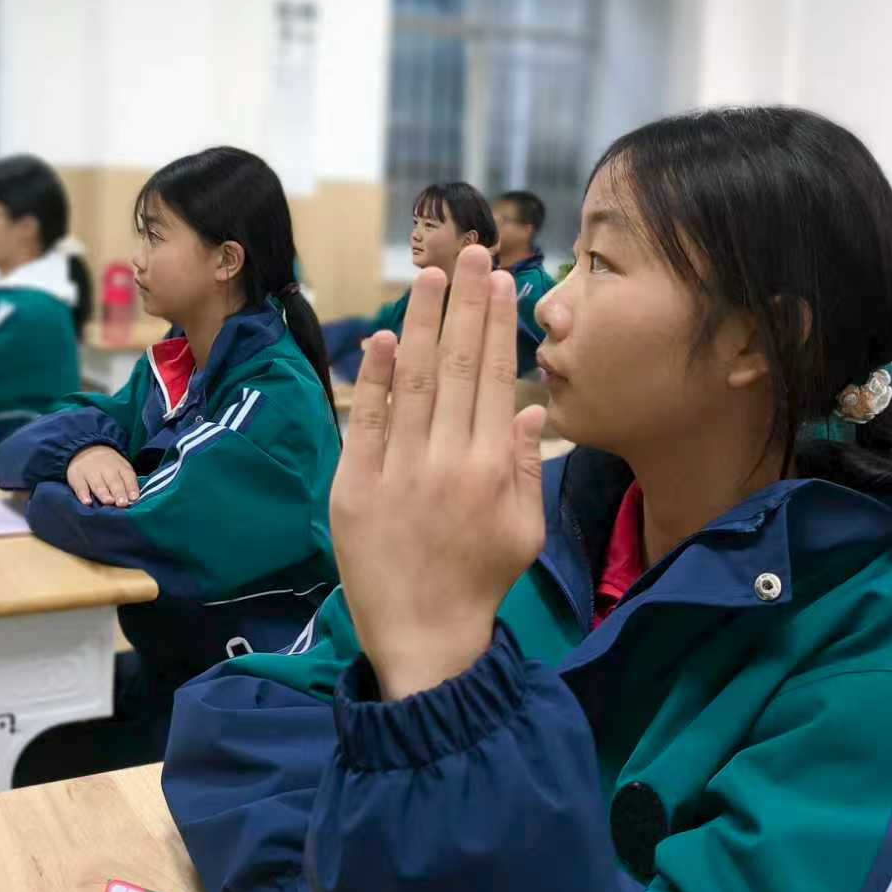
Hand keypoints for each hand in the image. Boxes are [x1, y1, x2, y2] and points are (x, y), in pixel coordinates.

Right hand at [66, 445, 139, 506]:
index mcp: (120, 466)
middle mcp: (106, 469)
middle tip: (122, 503)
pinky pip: (80, 487)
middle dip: (118, 492)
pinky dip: (83, 494)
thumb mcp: (121, 468)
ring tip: (109, 501)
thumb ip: (128, 484)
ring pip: (98, 484)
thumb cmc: (108, 465)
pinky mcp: (76, 477)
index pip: (128, 476)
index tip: (134, 498)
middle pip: (113, 481)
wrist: (85, 448)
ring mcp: (90, 473)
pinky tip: (87, 502)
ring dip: (104, 494)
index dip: (131, 487)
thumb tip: (133, 500)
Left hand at [329, 248, 546, 700]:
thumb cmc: (479, 583)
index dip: (498, 325)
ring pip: (415, 382)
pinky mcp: (355, 486)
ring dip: (424, 324)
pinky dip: (376, 378)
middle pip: (459, 366)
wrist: (423, 639)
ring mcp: (399, 471)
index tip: (501, 281)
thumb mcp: (523, 530)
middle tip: (471, 251)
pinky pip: (367, 421)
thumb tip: (537, 410)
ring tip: (432, 276)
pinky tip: (387, 337)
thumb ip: (528, 468)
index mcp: (493, 469)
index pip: (498, 379)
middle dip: (466, 304)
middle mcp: (449, 460)